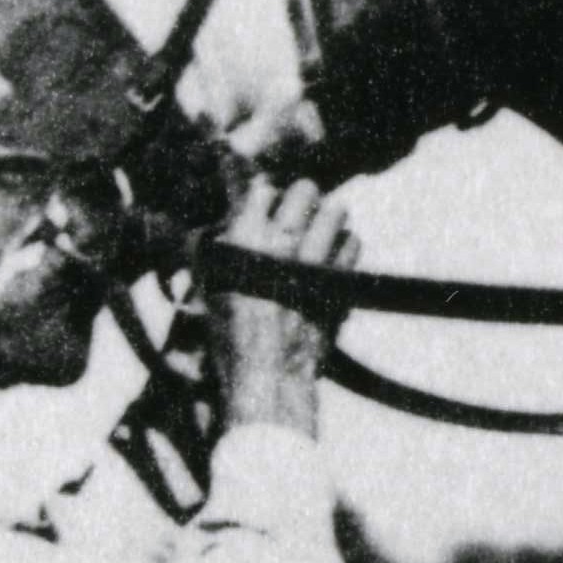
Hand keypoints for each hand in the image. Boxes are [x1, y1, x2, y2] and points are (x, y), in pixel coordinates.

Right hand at [217, 178, 348, 434]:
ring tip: (320, 232)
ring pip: (336, 211)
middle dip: (303, 197)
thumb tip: (220, 229)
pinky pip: (353, 243)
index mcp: (244, 240)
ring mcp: (315, 260)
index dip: (267, 198)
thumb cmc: (231, 334)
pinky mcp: (340, 280)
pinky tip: (333, 258)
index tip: (268, 209)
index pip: (263, 190)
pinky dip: (345, 245)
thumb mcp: (208, 287)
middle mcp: (282, 243)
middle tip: (299, 213)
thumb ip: (214, 251)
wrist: (267, 373)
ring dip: (328, 218)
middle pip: (306, 189)